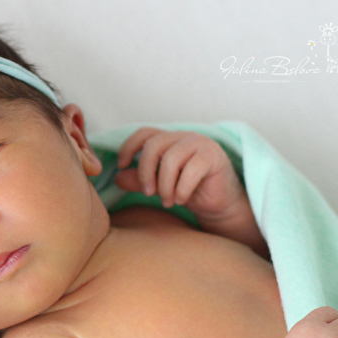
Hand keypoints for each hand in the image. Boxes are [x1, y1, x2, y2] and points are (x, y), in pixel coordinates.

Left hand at [114, 127, 243, 218]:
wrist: (219, 204)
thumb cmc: (188, 191)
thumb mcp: (158, 187)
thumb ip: (139, 181)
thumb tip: (117, 178)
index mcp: (169, 140)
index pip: (144, 133)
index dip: (129, 146)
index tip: (121, 165)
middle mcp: (183, 137)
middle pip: (154, 144)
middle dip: (145, 171)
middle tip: (147, 193)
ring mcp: (200, 144)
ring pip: (172, 158)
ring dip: (165, 185)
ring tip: (167, 201)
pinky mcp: (213, 156)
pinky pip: (192, 170)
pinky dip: (182, 189)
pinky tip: (181, 200)